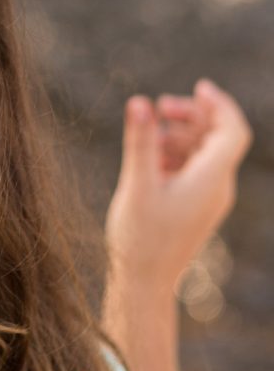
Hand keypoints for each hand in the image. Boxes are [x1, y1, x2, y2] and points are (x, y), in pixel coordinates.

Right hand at [105, 80, 252, 292]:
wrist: (145, 284)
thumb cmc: (140, 238)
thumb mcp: (136, 185)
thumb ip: (140, 141)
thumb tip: (139, 101)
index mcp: (211, 180)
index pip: (233, 131)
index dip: (220, 105)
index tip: (198, 86)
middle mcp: (217, 188)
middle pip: (216, 137)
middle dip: (190, 116)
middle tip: (158, 107)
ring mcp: (207, 198)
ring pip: (202, 152)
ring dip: (178, 135)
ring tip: (145, 136)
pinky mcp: (195, 206)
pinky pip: (193, 169)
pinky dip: (174, 154)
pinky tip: (148, 158)